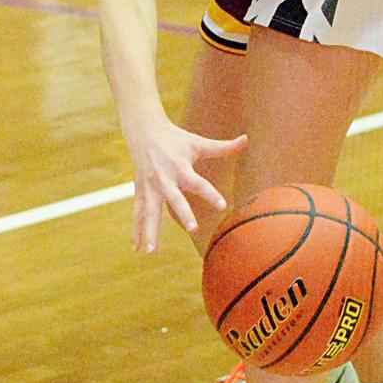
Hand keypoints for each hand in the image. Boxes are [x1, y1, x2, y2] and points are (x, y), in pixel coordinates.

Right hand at [129, 121, 247, 253]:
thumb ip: (222, 147)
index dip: (210, 193)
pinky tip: (136, 249)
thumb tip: (246, 139)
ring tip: (152, 253)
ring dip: (150, 232)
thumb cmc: (175, 138)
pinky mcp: (141, 191)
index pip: (198, 182)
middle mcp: (164, 179)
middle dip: (183, 214)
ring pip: (150, 212)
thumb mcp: (198, 142)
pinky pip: (138, 214)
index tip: (223, 206)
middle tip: (193, 229)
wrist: (143, 130)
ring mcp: (150, 187)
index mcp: (180, 167)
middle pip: (174, 199)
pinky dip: (136, 230)